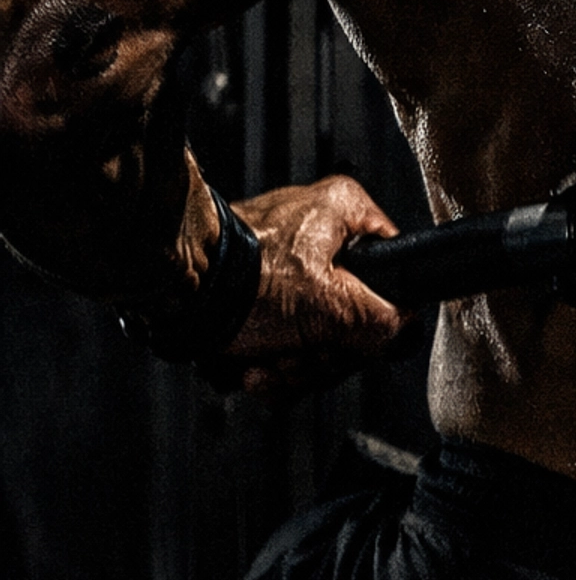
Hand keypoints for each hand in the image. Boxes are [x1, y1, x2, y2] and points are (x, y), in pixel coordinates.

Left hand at [220, 176, 409, 394]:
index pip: (391, 272)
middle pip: (349, 313)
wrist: (172, 291)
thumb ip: (380, 321)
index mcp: (345, 213)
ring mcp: (284, 262)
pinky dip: (265, 359)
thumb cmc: (241, 280)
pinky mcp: (255, 290)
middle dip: (319, 354)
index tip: (350, 343)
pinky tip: (249, 364)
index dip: (374, 320)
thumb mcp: (329, 306)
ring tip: (264, 365)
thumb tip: (398, 330)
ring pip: (313, 332)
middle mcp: (317, 232)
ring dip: (291, 365)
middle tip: (299, 360)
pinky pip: (280, 334)